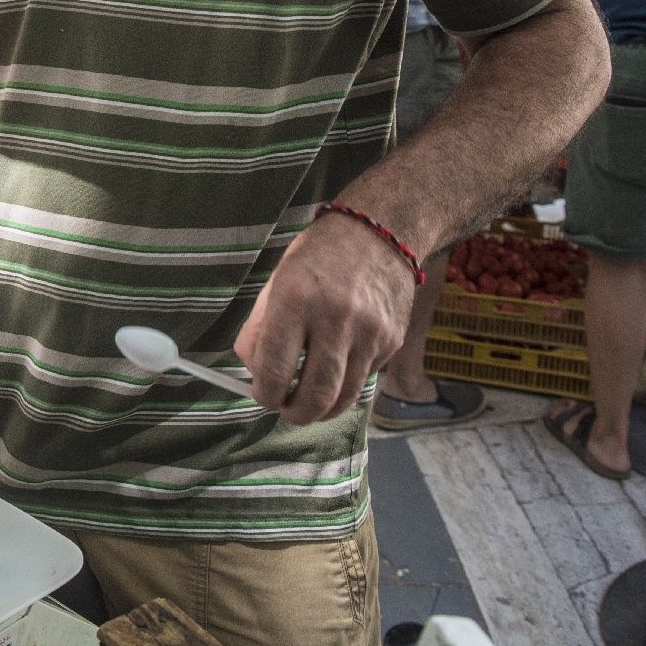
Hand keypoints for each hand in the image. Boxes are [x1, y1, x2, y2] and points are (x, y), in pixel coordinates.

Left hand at [233, 212, 415, 424]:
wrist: (381, 232)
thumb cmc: (319, 256)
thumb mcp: (277, 280)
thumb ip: (260, 328)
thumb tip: (252, 372)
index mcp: (296, 298)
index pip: (274, 368)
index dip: (264, 393)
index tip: (262, 394)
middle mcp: (336, 318)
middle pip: (315, 395)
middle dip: (294, 413)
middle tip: (286, 409)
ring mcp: (370, 333)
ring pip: (344, 397)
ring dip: (322, 411)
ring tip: (308, 403)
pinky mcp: (392, 341)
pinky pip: (364, 379)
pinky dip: (346, 384)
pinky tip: (337, 369)